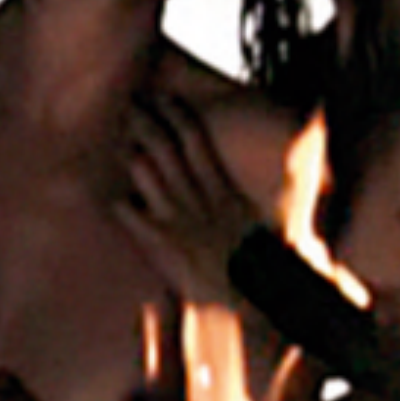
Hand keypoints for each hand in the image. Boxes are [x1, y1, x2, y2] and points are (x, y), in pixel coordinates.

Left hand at [120, 92, 264, 307]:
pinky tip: (112, 196)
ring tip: (119, 141)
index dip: (177, 116)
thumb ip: (259, 205)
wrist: (249, 302)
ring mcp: (178, 220)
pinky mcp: (160, 244)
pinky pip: (131, 214)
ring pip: (146, 171)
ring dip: (131, 154)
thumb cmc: (259, 273)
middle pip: (166, 148)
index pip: (196, 141)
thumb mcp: (261, 229)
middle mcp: (198, 199)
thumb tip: (286, 185)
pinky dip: (120, 203)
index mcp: (222, 192)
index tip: (163, 99)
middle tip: (130, 106)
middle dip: (146, 122)